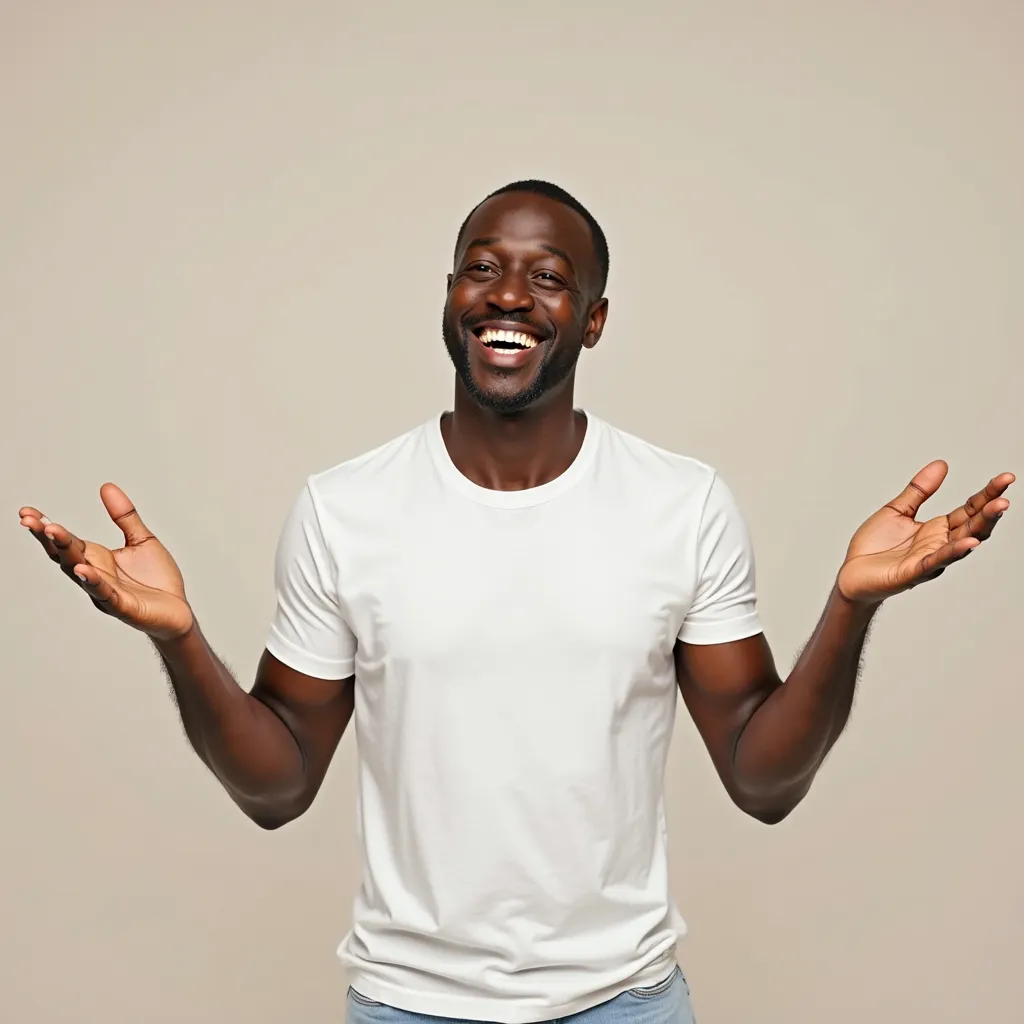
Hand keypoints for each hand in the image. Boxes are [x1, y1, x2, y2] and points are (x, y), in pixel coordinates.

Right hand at [19, 483, 193, 640]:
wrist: (178, 612)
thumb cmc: (157, 580)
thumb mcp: (142, 539)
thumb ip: (124, 516)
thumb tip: (106, 486)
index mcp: (97, 558)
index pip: (66, 541)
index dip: (46, 527)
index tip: (27, 512)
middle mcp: (95, 575)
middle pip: (66, 554)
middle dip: (49, 537)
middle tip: (31, 520)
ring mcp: (106, 592)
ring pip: (80, 572)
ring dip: (66, 554)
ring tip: (53, 533)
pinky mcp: (123, 607)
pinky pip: (105, 593)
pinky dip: (93, 582)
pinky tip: (83, 570)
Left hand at [837, 461, 1013, 604]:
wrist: (852, 574)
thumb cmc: (874, 547)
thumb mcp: (897, 510)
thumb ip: (919, 491)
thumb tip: (941, 465)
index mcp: (937, 528)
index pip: (970, 509)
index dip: (988, 494)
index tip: (1007, 478)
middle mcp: (939, 544)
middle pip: (973, 525)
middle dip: (991, 510)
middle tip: (1006, 496)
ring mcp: (930, 559)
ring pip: (962, 543)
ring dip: (980, 527)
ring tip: (998, 509)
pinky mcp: (914, 572)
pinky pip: (937, 561)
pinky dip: (952, 552)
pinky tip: (969, 543)